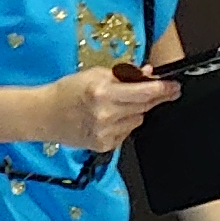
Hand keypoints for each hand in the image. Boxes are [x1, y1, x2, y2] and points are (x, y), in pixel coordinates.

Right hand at [46, 63, 177, 152]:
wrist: (44, 115)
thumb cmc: (67, 91)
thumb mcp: (95, 74)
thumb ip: (123, 75)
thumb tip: (148, 74)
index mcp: (103, 92)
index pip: (143, 92)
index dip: (163, 89)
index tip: (175, 87)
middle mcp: (106, 114)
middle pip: (145, 107)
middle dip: (155, 98)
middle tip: (165, 91)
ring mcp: (105, 133)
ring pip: (137, 121)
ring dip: (135, 111)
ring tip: (117, 104)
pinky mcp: (104, 146)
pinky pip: (126, 133)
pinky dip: (124, 124)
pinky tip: (108, 118)